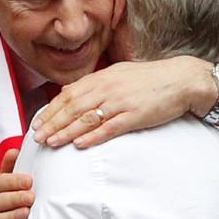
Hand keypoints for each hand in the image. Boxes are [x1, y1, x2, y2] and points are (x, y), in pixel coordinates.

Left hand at [30, 56, 216, 147]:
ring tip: (52, 143)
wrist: (181, 79)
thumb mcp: (119, 74)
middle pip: (73, 107)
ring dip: (67, 132)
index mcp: (102, 78)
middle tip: (37, 137)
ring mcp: (120, 102)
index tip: (38, 122)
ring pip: (87, 118)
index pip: (69, 94)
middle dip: (52, 123)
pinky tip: (80, 145)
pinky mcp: (134, 116)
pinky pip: (109, 128)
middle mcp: (107, 88)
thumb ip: (95, 83)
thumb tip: (71, 92)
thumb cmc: (150, 79)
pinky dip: (93, 137)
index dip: (51, 110)